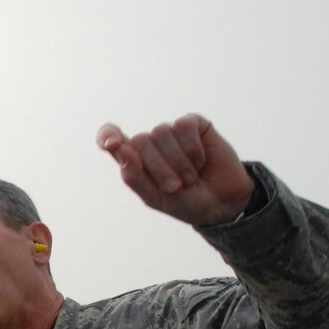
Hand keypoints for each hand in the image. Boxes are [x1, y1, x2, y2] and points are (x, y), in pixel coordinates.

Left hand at [96, 113, 254, 226]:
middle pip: (140, 140)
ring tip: (190, 178)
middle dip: (158, 168)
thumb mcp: (154, 197)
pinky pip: (184, 126)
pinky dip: (192, 147)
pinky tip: (200, 161)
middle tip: (176, 186)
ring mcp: (172, 132)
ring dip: (177, 161)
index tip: (112, 144)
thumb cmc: (184, 201)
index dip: (107, 135)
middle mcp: (150, 143)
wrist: (221, 203)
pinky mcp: (194, 124)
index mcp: (134, 160)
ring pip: (161, 132)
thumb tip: (118, 147)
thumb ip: (133, 175)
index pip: (110, 137)